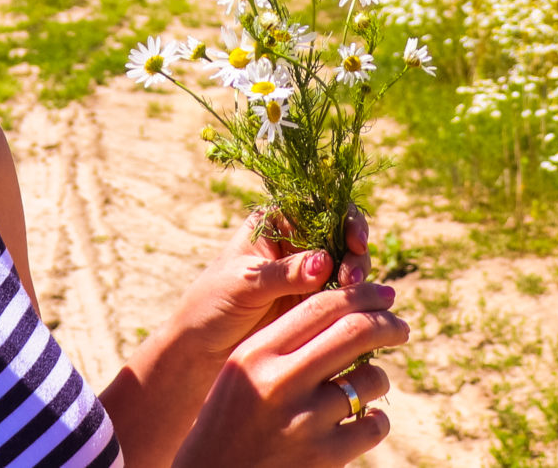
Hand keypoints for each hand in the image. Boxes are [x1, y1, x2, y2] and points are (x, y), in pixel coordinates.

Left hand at [168, 208, 372, 363]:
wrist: (199, 350)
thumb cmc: (213, 304)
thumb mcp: (246, 283)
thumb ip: (285, 273)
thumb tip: (326, 261)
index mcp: (274, 222)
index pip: (320, 206)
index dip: (344, 218)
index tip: (355, 240)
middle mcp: (295, 243)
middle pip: (341, 234)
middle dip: (354, 251)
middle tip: (352, 277)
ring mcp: (308, 273)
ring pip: (348, 264)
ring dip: (358, 276)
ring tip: (351, 293)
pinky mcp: (314, 303)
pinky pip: (344, 296)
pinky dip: (355, 300)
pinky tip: (357, 310)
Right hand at [169, 280, 406, 467]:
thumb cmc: (232, 420)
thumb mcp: (245, 370)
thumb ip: (285, 341)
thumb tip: (349, 312)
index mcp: (258, 353)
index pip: (322, 306)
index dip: (361, 295)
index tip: (383, 294)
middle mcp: (281, 382)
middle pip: (355, 332)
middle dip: (387, 325)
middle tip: (400, 328)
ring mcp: (304, 421)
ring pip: (370, 380)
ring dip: (378, 379)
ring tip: (366, 387)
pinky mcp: (324, 457)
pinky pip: (373, 425)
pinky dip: (375, 421)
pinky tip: (362, 422)